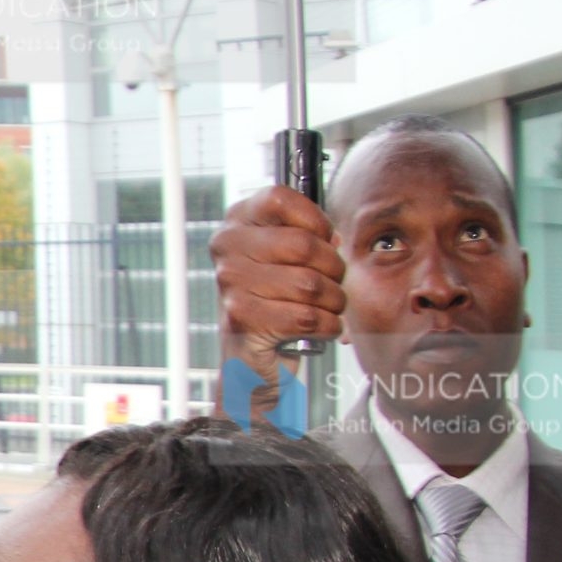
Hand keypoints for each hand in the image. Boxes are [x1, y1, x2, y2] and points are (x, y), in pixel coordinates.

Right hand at [208, 185, 345, 423]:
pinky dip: (327, 326)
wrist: (253, 362)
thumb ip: (306, 235)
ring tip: (326, 308)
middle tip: (332, 282)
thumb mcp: (286, 258)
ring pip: (310, 284)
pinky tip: (319, 328)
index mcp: (236, 225)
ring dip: (333, 301)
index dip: (314, 219)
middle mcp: (227, 251)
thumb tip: (333, 238)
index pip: (279, 198)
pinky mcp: (243, 321)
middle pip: (304, 244)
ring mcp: (231, 286)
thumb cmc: (276, 303)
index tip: (324, 240)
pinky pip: (307, 317)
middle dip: (333, 268)